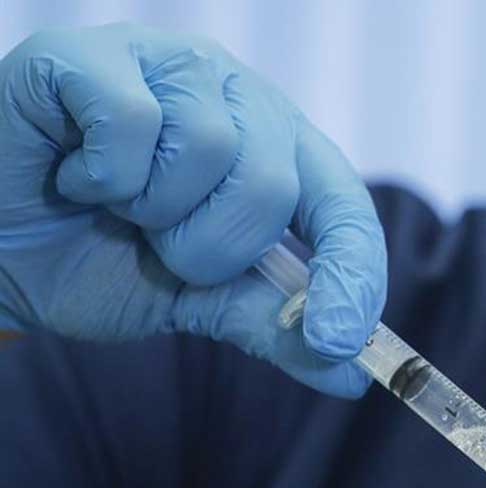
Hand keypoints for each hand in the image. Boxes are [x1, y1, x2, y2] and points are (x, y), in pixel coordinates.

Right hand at [0, 23, 385, 396]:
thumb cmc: (94, 259)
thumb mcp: (196, 301)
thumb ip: (273, 326)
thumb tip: (351, 375)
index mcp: (281, 152)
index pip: (346, 207)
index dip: (352, 274)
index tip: (337, 340)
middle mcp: (241, 98)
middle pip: (272, 185)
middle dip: (206, 247)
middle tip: (153, 238)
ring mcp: (173, 66)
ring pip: (207, 149)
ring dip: (149, 209)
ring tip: (113, 201)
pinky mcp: (99, 55)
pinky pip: (133, 122)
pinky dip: (100, 175)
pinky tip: (75, 170)